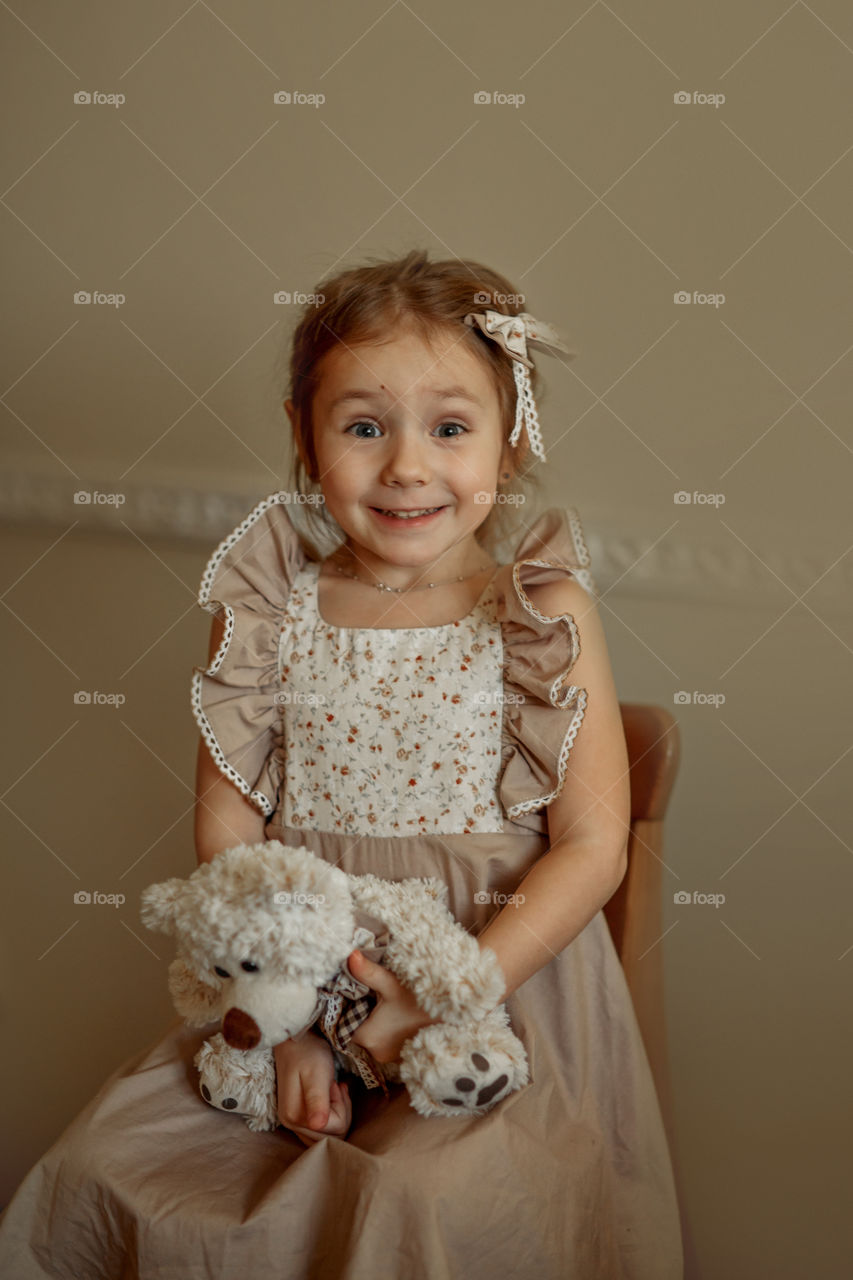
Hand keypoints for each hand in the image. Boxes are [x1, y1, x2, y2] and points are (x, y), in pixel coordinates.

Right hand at [274, 1029, 351, 1145]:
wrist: (295, 1042)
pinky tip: (332, 1095)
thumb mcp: (317, 1073)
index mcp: (294, 1116)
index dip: (340, 1108)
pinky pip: (324, 1128)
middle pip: (331, 1136)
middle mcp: (290, 1124)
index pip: (332, 1129)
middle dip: (341, 1111)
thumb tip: (317, 1125)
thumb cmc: (308, 1053)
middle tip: (336, 1087)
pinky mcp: (299, 1118)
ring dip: (339, 1112)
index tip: (335, 1086)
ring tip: (334, 1089)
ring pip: (329, 1134)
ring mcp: (293, 1123)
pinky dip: (334, 1113)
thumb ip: (317, 1100)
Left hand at [348, 949, 437, 1065]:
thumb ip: (369, 972)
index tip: (350, 995)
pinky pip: (383, 1043)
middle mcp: (375, 1052)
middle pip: (355, 1031)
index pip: (342, 1024)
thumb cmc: (419, 1003)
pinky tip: (392, 1016)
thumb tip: (351, 955)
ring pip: (370, 1037)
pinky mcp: (400, 1056)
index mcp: (367, 1036)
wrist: (451, 1017)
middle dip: (358, 1015)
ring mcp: (388, 1057)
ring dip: (372, 1023)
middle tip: (365, 996)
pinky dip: (385, 1031)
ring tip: (379, 1004)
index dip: (344, 1009)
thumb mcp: (392, 985)